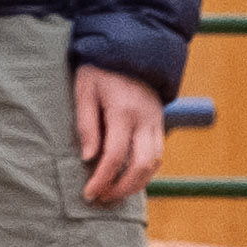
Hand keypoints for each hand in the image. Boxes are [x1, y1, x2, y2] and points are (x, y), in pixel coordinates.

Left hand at [72, 65, 168, 206]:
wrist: (131, 48)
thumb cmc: (101, 68)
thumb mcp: (85, 90)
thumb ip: (87, 124)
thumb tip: (89, 158)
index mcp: (124, 111)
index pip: (115, 156)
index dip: (102, 179)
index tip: (89, 193)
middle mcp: (145, 120)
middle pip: (142, 166)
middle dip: (123, 188)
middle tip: (102, 198)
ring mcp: (156, 121)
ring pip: (155, 163)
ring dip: (137, 184)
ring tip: (114, 193)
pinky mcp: (160, 122)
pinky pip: (158, 154)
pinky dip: (146, 171)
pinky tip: (129, 178)